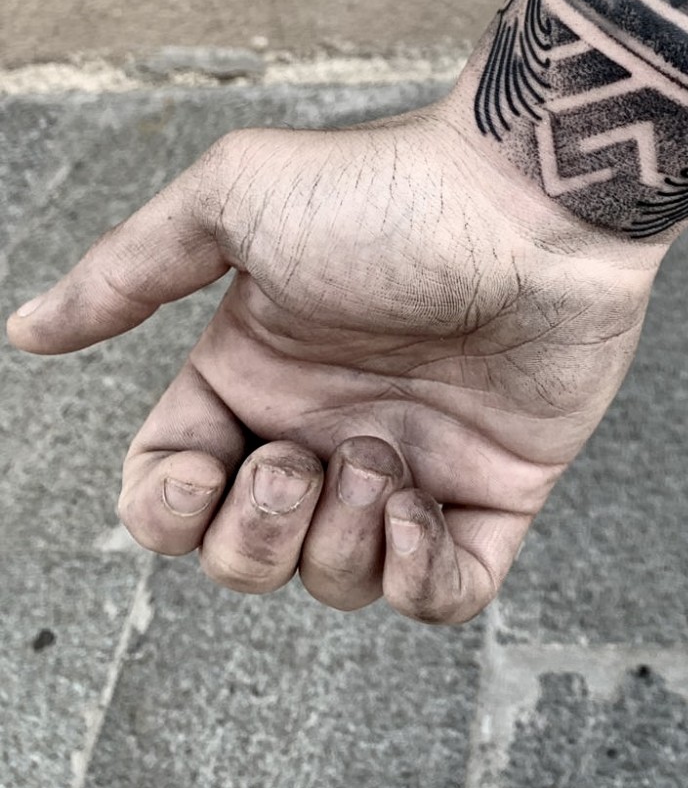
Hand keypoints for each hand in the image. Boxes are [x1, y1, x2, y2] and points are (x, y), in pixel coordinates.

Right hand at [3, 88, 669, 623]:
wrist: (536, 202)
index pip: (169, 492)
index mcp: (255, 374)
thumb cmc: (393, 190)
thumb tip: (27, 329)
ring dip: (341, 540)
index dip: (167, 509)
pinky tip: (418, 508)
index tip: (202, 463)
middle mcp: (324, 426)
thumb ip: (128, 269)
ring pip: (334, 583)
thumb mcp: (237, 198)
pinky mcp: (495, 490)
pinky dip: (416, 581)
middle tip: (303, 455)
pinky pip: (440, 597)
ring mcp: (411, 461)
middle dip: (257, 535)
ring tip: (383, 454)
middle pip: (243, 556)